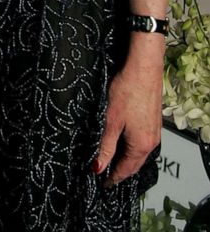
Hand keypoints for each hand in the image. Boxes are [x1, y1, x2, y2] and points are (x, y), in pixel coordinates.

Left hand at [93, 43, 162, 185]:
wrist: (143, 68)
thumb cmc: (127, 91)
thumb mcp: (111, 121)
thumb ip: (105, 145)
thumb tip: (98, 167)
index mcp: (141, 145)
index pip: (126, 170)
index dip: (113, 177)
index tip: (102, 183)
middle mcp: (151, 141)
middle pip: (134, 163)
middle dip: (119, 169)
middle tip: (104, 173)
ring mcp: (154, 131)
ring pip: (138, 152)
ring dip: (125, 157)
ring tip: (110, 159)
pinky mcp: (152, 120)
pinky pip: (141, 141)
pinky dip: (131, 146)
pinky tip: (122, 140)